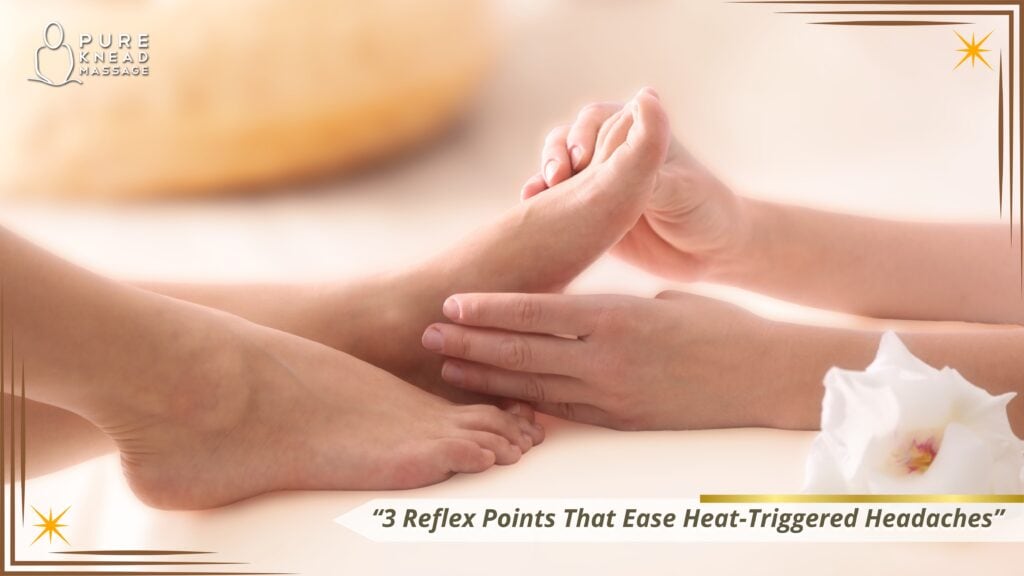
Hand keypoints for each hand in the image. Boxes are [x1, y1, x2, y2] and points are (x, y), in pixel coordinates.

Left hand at [420, 290, 782, 429]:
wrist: (763, 376)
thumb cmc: (719, 327)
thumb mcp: (662, 301)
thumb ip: (613, 310)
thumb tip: (581, 315)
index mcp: (615, 317)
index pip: (536, 311)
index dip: (488, 309)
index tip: (451, 303)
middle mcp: (605, 358)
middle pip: (522, 350)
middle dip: (470, 343)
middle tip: (428, 335)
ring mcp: (611, 394)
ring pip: (533, 385)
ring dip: (487, 376)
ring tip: (448, 366)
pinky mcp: (621, 420)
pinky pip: (563, 411)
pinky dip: (526, 404)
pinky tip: (498, 399)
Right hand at [521, 93, 750, 281]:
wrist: (710, 254)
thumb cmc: (705, 210)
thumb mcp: (677, 187)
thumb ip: (647, 161)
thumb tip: (642, 101)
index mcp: (634, 134)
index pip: (596, 120)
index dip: (582, 133)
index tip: (582, 157)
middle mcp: (611, 153)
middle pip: (568, 140)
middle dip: (557, 154)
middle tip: (557, 175)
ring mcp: (596, 183)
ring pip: (557, 168)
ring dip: (543, 176)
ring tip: (537, 193)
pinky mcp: (587, 213)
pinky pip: (555, 204)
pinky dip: (540, 204)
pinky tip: (530, 209)